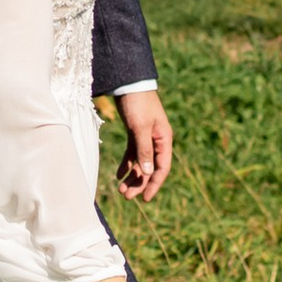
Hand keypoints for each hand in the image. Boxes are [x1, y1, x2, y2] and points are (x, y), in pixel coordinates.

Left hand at [112, 84, 172, 201]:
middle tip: (126, 196)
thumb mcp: (140, 128)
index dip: (154, 184)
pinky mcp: (135, 133)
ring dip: (132, 176)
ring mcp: (146, 137)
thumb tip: (148, 173)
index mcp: (163, 139)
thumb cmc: (138, 103)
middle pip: (150, 168)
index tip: (144, 198)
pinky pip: (132, 153)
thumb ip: (144, 150)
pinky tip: (118, 175)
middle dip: (139, 183)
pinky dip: (126, 164)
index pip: (161, 168)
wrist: (128, 83)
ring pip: (140, 162)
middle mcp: (157, 140)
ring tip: (120, 188)